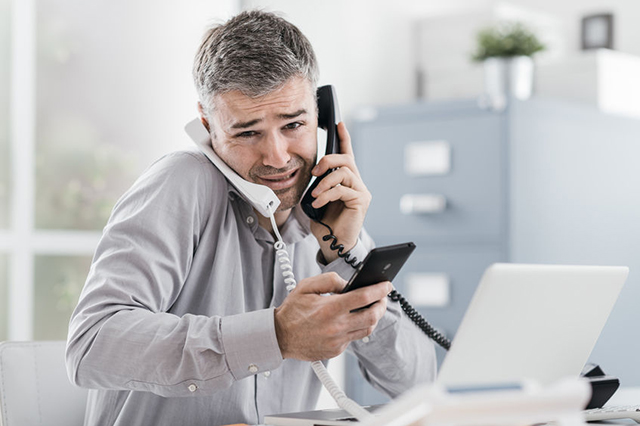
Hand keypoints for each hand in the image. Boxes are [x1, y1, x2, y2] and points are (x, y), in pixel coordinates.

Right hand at [274, 272, 390, 360]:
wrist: (279, 336)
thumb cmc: (292, 310)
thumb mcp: (307, 286)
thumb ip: (329, 280)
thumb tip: (348, 284)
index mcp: (330, 308)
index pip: (364, 297)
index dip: (379, 290)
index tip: (387, 285)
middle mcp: (336, 326)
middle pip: (372, 316)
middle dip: (382, 305)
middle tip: (382, 297)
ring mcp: (337, 340)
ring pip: (367, 329)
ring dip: (374, 317)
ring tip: (372, 307)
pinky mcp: (336, 350)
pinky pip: (354, 338)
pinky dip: (357, 327)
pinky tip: (353, 319)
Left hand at [309, 122, 370, 262]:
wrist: (334, 243)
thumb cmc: (326, 222)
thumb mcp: (319, 197)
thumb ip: (320, 182)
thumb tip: (313, 172)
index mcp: (347, 180)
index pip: (347, 154)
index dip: (343, 137)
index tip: (338, 123)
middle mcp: (357, 183)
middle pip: (346, 159)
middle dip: (328, 160)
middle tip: (315, 171)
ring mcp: (361, 191)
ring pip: (343, 172)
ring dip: (324, 182)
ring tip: (316, 194)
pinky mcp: (361, 201)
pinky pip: (342, 189)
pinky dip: (326, 194)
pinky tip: (318, 203)